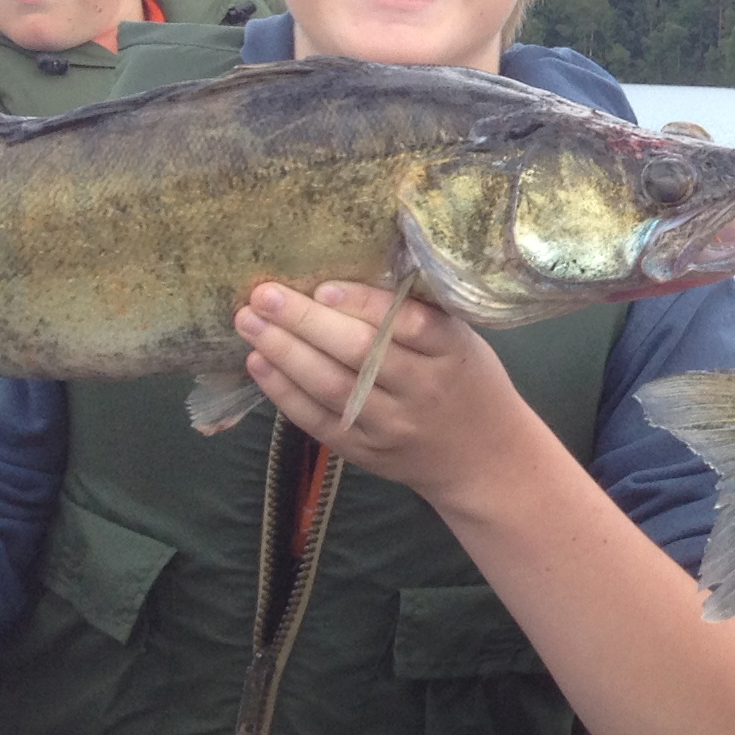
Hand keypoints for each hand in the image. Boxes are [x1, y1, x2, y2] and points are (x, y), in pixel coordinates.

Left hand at [233, 279, 519, 498]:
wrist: (486, 459)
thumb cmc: (468, 382)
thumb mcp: (461, 342)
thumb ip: (415, 315)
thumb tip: (343, 275)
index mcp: (453, 353)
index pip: (409, 325)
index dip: (364, 305)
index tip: (323, 287)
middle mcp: (423, 390)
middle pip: (360, 355)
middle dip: (306, 322)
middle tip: (264, 294)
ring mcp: (393, 426)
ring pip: (332, 388)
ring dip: (284, 353)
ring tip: (249, 322)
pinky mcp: (367, 453)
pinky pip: (320, 422)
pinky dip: (285, 392)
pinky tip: (259, 364)